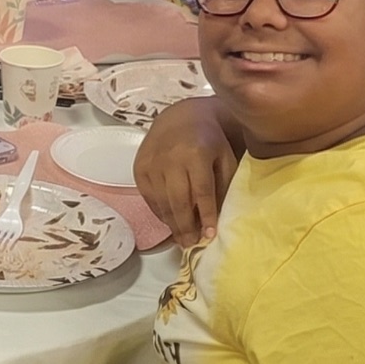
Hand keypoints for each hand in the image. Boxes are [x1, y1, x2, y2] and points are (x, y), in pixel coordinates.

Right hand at [134, 96, 237, 245]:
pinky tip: (170, 221)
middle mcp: (170, 159)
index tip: (210, 235)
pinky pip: (149, 197)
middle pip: (178, 200)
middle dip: (186, 226)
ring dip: (172, 224)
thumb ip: (223, 186)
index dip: (206, 215)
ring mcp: (151, 163)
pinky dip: (160, 212)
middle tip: (191, 245)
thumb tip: (215, 220)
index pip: (201, 191)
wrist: (181, 118)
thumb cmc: (209, 141)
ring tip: (182, 239)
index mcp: (196, 153)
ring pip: (161, 202)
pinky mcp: (139, 168)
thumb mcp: (225, 158)